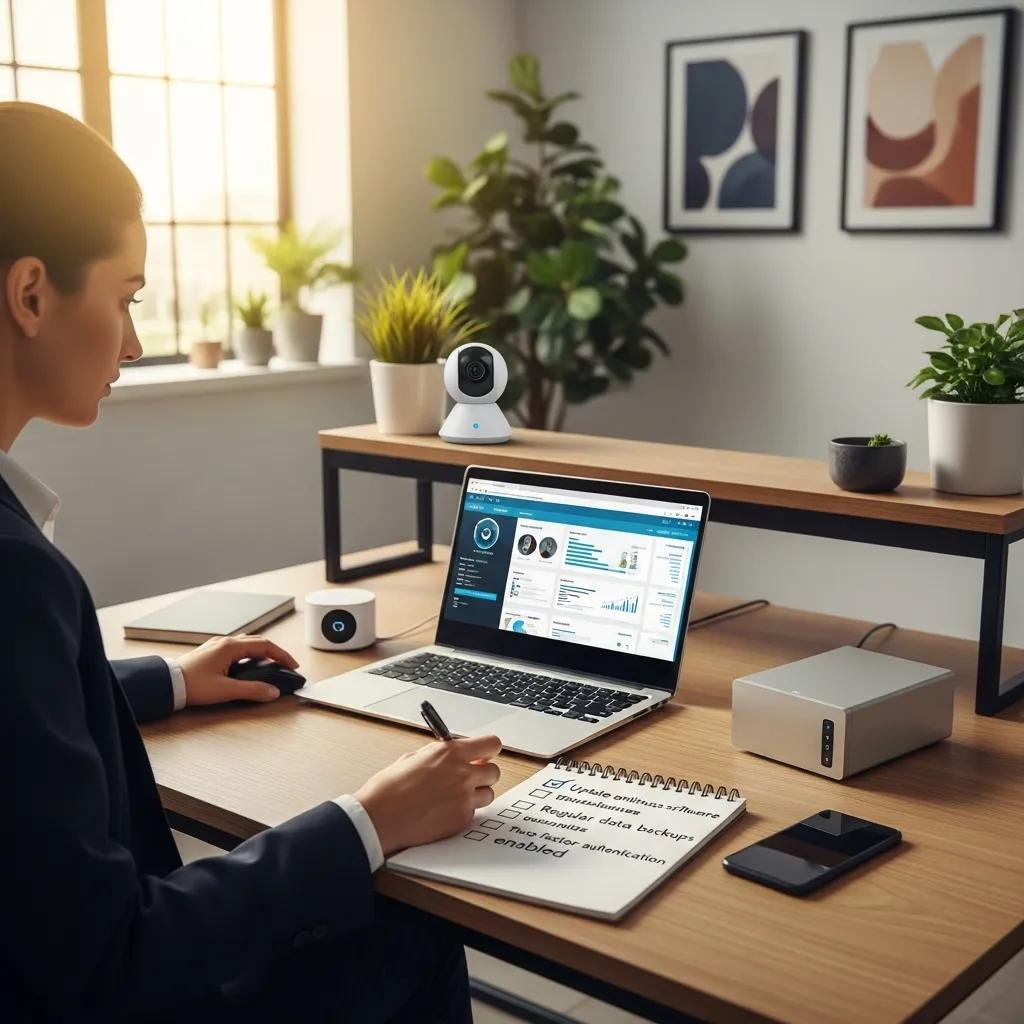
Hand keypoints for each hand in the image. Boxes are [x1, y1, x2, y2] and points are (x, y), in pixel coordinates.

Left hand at [176, 634, 299, 706]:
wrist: (167, 684)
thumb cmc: (193, 685)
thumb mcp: (226, 690)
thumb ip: (252, 690)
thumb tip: (273, 692)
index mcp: (230, 647)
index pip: (265, 646)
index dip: (282, 656)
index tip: (292, 665)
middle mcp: (224, 642)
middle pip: (258, 642)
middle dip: (275, 653)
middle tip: (285, 665)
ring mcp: (216, 646)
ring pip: (246, 643)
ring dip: (262, 652)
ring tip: (270, 664)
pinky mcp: (210, 652)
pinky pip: (236, 648)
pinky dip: (249, 654)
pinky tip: (248, 664)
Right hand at [355, 735, 501, 855]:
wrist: (380, 817)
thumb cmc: (390, 787)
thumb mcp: (415, 757)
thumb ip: (441, 754)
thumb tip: (455, 754)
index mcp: (451, 753)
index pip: (492, 744)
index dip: (488, 749)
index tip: (484, 753)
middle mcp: (462, 774)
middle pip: (494, 771)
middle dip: (483, 773)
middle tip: (469, 776)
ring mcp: (464, 799)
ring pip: (488, 794)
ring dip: (477, 793)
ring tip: (455, 795)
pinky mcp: (461, 820)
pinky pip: (473, 812)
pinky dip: (464, 811)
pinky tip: (445, 810)